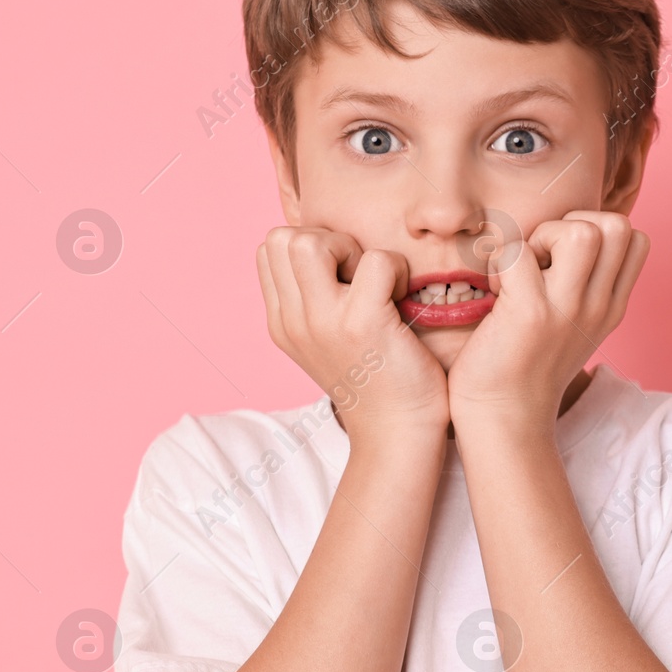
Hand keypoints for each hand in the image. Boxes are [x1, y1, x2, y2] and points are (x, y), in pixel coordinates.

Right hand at [256, 226, 449, 448]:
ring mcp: (322, 323)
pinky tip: (402, 298)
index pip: (270, 249)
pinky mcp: (362, 323)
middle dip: (327, 240)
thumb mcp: (328, 340)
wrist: (398, 434)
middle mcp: (293, 321)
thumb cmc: (378, 380)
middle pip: (282, 237)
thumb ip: (315, 299)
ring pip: (310, 241)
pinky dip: (396, 268)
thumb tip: (327, 249)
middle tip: (359, 276)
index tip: (343, 277)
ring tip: (375, 284)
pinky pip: (376, 260)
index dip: (312, 246)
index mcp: (282, 322)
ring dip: (352, 248)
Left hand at [445, 210, 648, 433]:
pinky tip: (496, 290)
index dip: (596, 230)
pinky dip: (500, 262)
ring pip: (580, 232)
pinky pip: (518, 253)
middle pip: (616, 225)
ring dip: (542, 236)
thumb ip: (584, 286)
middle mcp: (599, 306)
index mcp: (612, 307)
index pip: (637, 238)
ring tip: (524, 270)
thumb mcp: (573, 325)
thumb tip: (567, 235)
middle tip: (542, 259)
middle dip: (571, 224)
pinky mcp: (531, 314)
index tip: (563, 259)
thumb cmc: (525, 365)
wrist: (503, 417)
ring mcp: (569, 310)